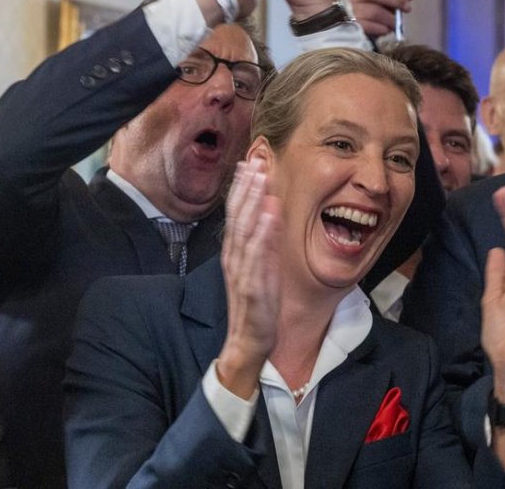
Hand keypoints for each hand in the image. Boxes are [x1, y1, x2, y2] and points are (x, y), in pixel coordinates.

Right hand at [217, 160, 281, 398]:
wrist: (248, 342)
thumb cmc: (255, 305)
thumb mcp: (259, 268)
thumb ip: (263, 241)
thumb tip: (269, 211)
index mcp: (235, 253)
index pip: (236, 215)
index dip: (241, 188)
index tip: (248, 163)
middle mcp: (235, 258)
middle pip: (238, 216)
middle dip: (246, 188)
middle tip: (254, 161)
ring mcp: (242, 272)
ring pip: (245, 231)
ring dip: (252, 202)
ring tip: (261, 179)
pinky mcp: (252, 286)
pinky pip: (257, 256)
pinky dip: (262, 233)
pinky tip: (268, 215)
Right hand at [345, 0, 419, 38]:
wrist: (356, 31)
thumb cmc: (372, 10)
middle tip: (407, 7)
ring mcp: (349, 11)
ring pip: (372, 11)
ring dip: (389, 17)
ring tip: (397, 23)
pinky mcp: (350, 27)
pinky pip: (368, 26)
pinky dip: (381, 28)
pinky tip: (387, 29)